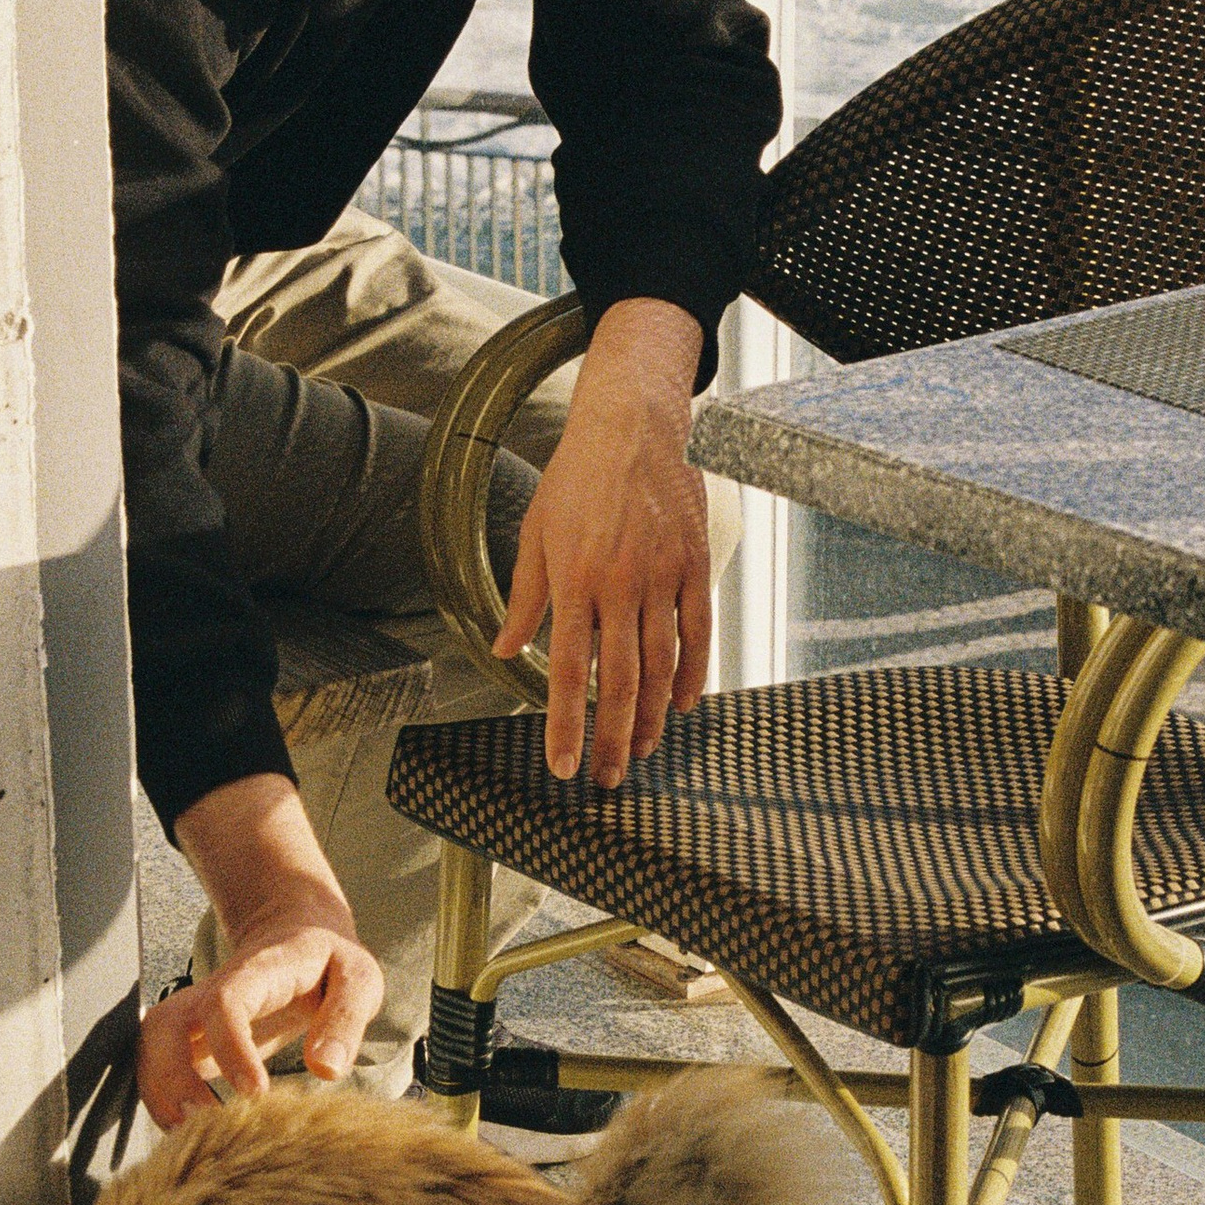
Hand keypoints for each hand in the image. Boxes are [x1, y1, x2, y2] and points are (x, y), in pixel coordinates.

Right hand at [143, 776, 384, 1123]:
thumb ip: (346, 1020)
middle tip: (206, 1125)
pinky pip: (158, 1069)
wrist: (299, 942)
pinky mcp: (190, 1042)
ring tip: (191, 1140)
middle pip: (164, 1027)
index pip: (224, 1003)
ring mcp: (194, 1017)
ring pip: (150, 1050)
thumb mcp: (358, 980)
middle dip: (172, 1079)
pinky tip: (191, 1136)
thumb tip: (326, 1070)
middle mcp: (210, 991)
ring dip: (161, 1097)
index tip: (254, 1094)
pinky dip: (164, 1104)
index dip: (230, 1049)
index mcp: (256, 971)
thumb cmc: (330, 966)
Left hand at [494, 300, 709, 784]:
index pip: (568, 672)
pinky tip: (683, 704)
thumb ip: (523, 598)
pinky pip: (698, 631)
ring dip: (652, 717)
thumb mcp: (535, 534)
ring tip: (642, 752)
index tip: (564, 767)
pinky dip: (693, 673)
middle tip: (608, 778)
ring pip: (660, 665)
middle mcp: (618, 585)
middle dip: (613, 739)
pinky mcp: (693, 564)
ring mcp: (661, 577)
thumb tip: (506, 650)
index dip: (566, 726)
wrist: (632, 426)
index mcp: (573, 581)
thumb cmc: (576, 478)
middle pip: (619, 682)